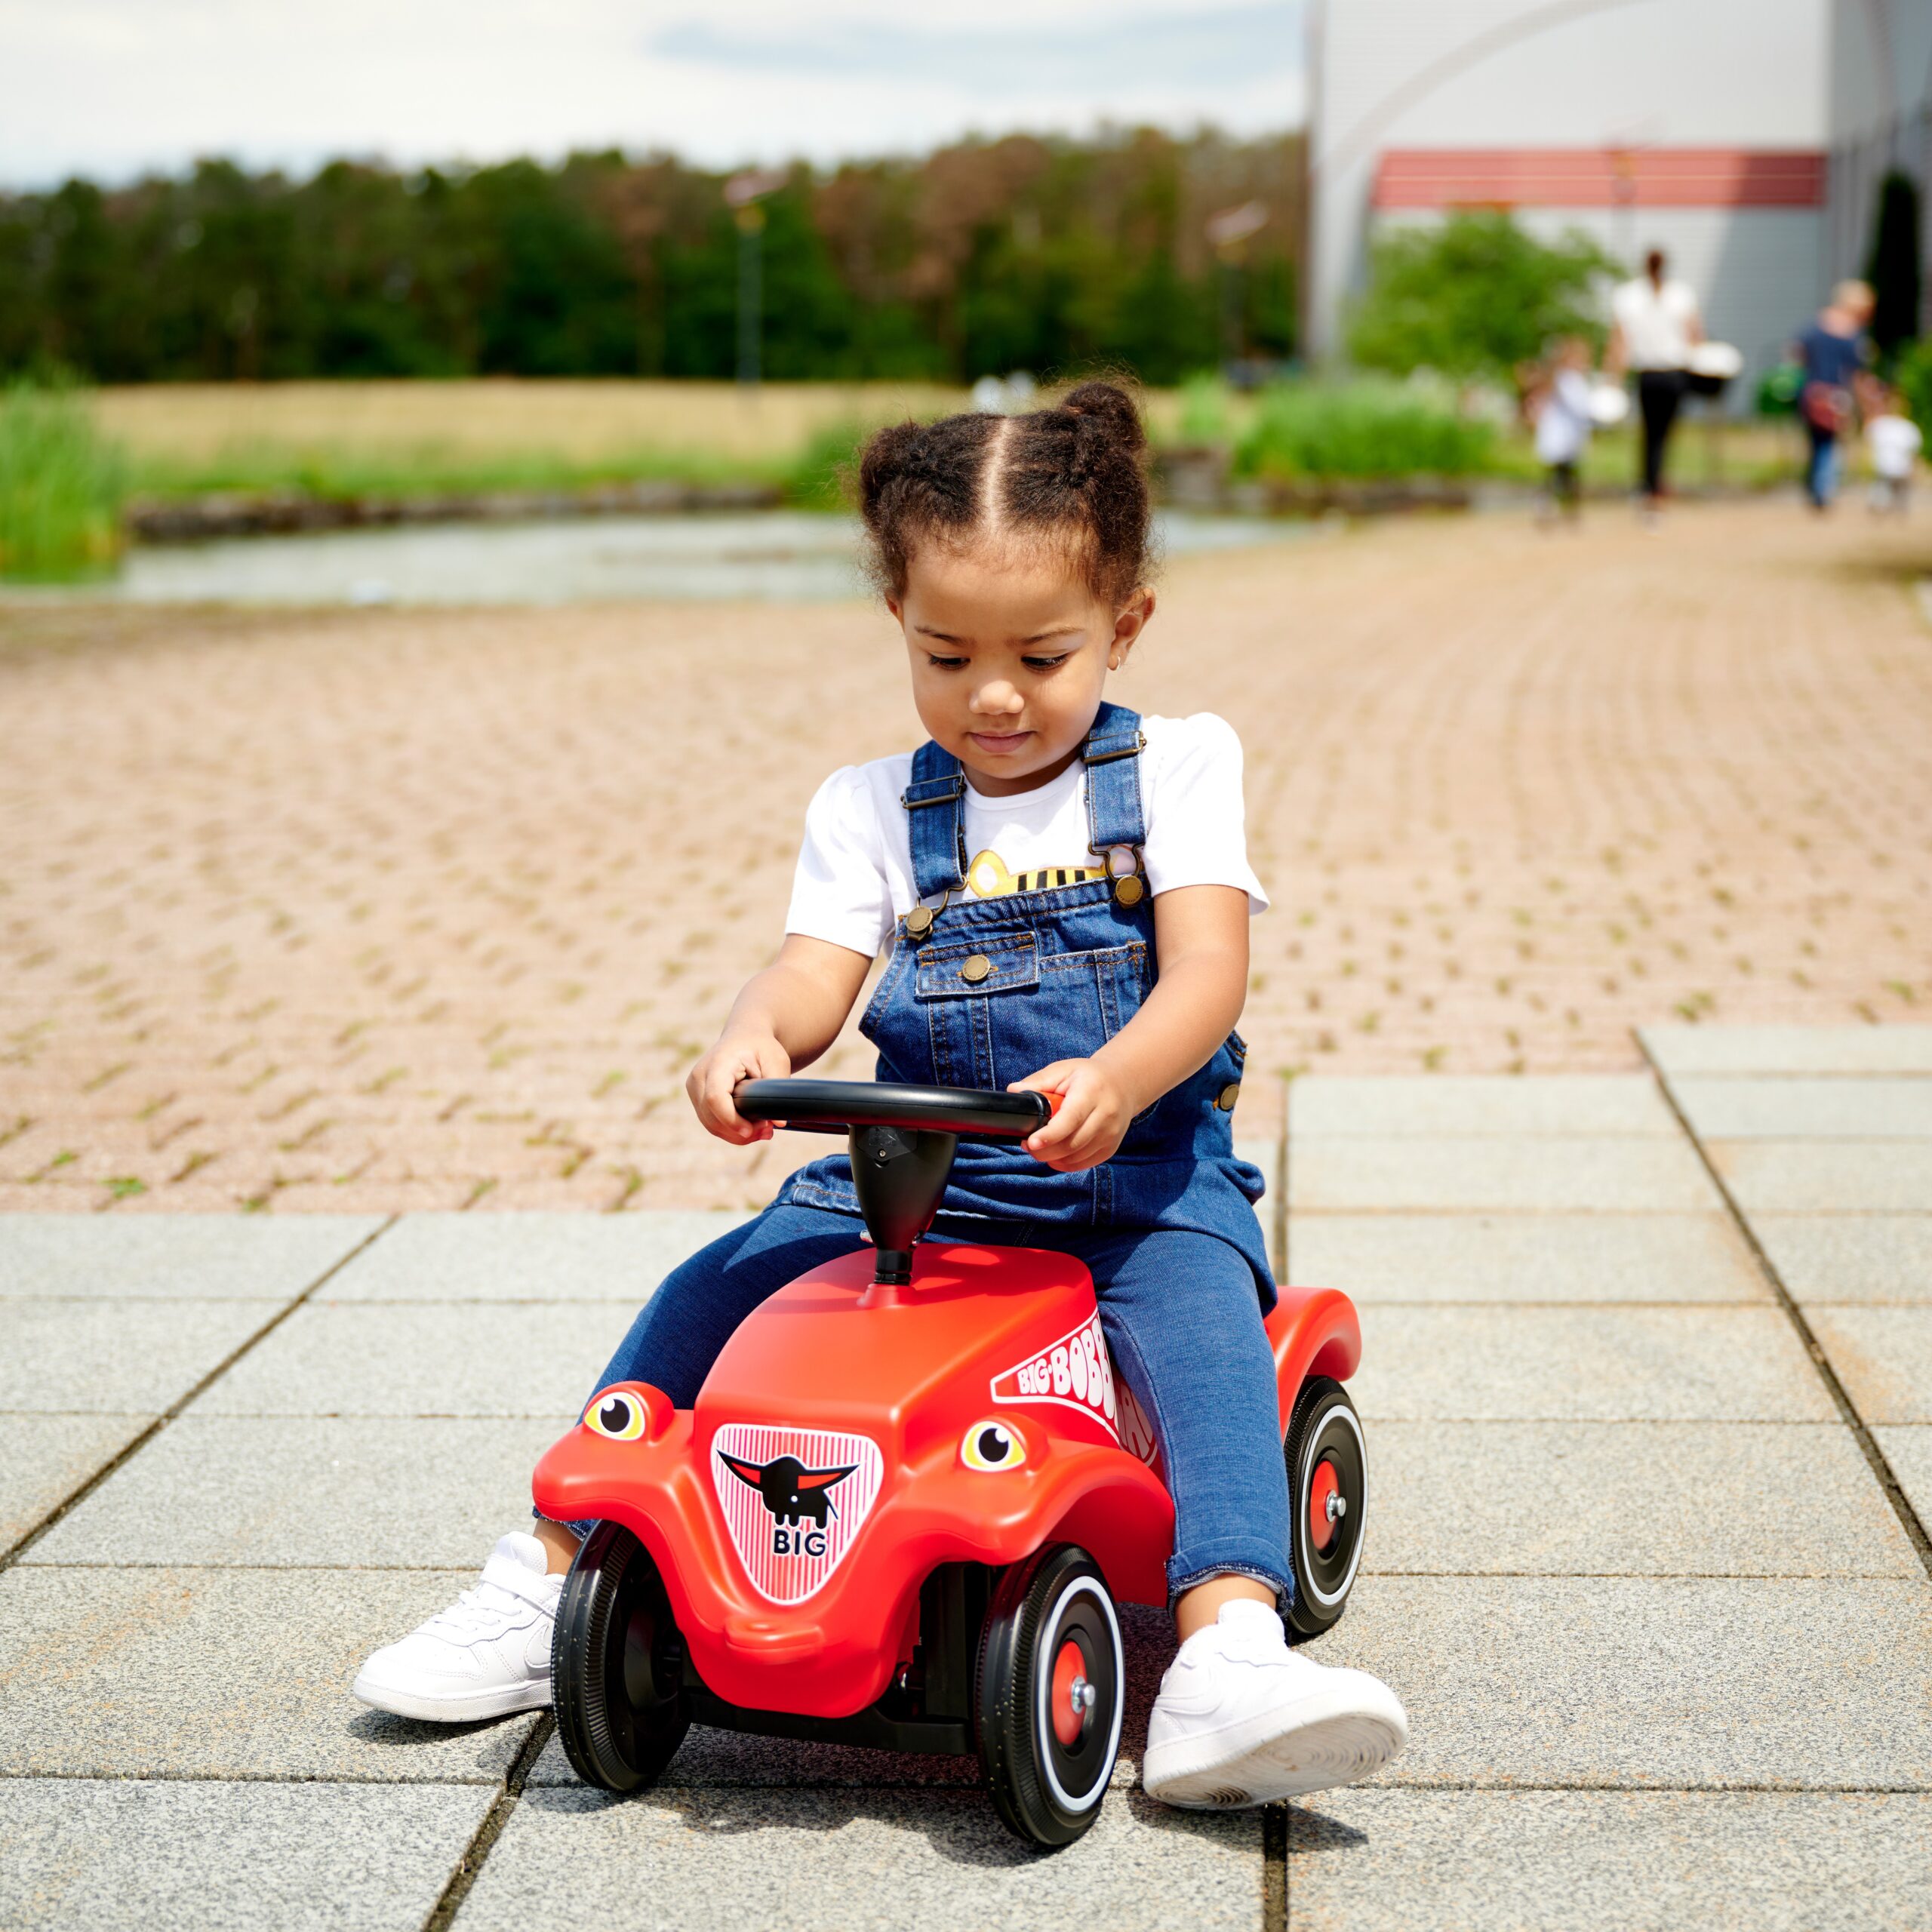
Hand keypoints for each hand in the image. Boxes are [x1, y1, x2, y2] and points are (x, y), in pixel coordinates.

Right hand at [687, 1030, 791, 1143]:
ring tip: (764, 1131)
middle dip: (739, 1132)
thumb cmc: (761, 1047)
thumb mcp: (776, 1060)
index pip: (715, 1097)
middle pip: (711, 1117)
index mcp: (718, 1063)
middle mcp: (699, 1076)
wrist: (744, 1037)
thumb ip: (777, 1088)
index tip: (750, 1130)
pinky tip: (751, 1129)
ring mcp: (695, 1088)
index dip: (730, 1119)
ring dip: (736, 1135)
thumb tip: (779, 1123)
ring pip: (710, 1125)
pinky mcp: (697, 1098)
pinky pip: (711, 1123)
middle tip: (768, 1132)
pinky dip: (731, 1131)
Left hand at [1010, 1059, 1136, 1172]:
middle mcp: (1106, 1115)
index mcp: (1092, 1092)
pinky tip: (1055, 1154)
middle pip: (1072, 1143)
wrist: (1122, 1085)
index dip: (1050, 1134)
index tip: (1031, 1142)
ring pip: (1077, 1157)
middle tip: (1027, 1144)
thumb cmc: (1087, 1077)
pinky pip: (1083, 1164)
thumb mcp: (1063, 1070)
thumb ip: (1038, 1081)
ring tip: (1039, 1147)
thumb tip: (1013, 1091)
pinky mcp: (1111, 1148)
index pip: (1071, 1119)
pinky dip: (1065, 1163)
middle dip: (1045, 1150)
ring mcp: (1110, 1134)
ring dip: (1053, 1157)